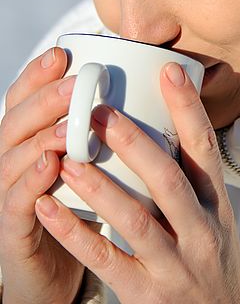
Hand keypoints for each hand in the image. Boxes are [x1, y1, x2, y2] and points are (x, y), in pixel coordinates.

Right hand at [0, 48, 85, 303]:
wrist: (57, 270)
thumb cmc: (79, 206)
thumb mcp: (87, 162)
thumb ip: (99, 131)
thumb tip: (140, 90)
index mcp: (32, 139)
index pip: (25, 99)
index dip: (38, 75)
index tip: (63, 53)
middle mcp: (14, 161)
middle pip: (17, 121)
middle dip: (46, 99)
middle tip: (75, 83)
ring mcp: (8, 194)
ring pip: (13, 157)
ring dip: (40, 138)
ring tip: (68, 125)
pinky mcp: (13, 229)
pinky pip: (17, 203)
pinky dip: (32, 183)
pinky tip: (52, 167)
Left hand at [34, 62, 239, 303]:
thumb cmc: (211, 255)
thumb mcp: (215, 213)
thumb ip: (192, 174)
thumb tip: (168, 118)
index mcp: (216, 202)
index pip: (204, 147)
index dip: (187, 108)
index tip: (167, 71)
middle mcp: (201, 229)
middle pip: (167, 178)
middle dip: (132, 141)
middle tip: (98, 111)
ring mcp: (175, 264)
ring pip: (135, 220)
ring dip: (99, 186)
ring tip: (66, 157)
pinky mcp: (147, 294)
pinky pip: (107, 261)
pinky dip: (75, 233)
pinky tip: (48, 208)